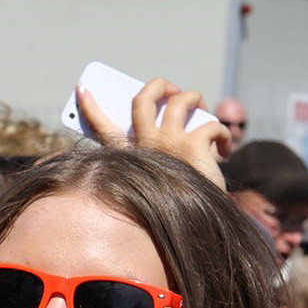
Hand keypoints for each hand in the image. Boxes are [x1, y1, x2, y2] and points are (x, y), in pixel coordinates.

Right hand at [76, 78, 230, 188]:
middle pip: (144, 99)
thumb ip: (160, 149)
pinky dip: (222, 133)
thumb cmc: (180, 197)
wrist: (198, 222)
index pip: (102, 127)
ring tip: (202, 110)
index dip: (90, 106)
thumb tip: (177, 116)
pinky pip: (210, 124)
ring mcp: (167, 142)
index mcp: (130, 154)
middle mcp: (144, 145)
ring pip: (181, 100)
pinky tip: (225, 149)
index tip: (82, 87)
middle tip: (171, 90)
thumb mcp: (162, 173)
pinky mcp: (193, 145)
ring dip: (196, 99)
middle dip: (160, 85)